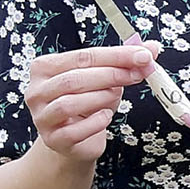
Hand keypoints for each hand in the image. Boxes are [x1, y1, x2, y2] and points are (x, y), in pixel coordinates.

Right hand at [21, 43, 154, 161]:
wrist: (76, 140)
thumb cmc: (88, 104)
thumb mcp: (106, 79)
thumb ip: (125, 62)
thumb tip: (152, 47)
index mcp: (45, 67)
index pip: (82, 56)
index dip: (115, 56)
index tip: (142, 56)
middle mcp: (37, 91)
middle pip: (73, 79)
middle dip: (110, 75)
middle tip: (136, 75)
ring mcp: (42, 117)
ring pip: (69, 103)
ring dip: (100, 98)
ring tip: (116, 96)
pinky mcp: (53, 140)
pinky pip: (74, 131)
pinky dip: (95, 122)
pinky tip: (105, 117)